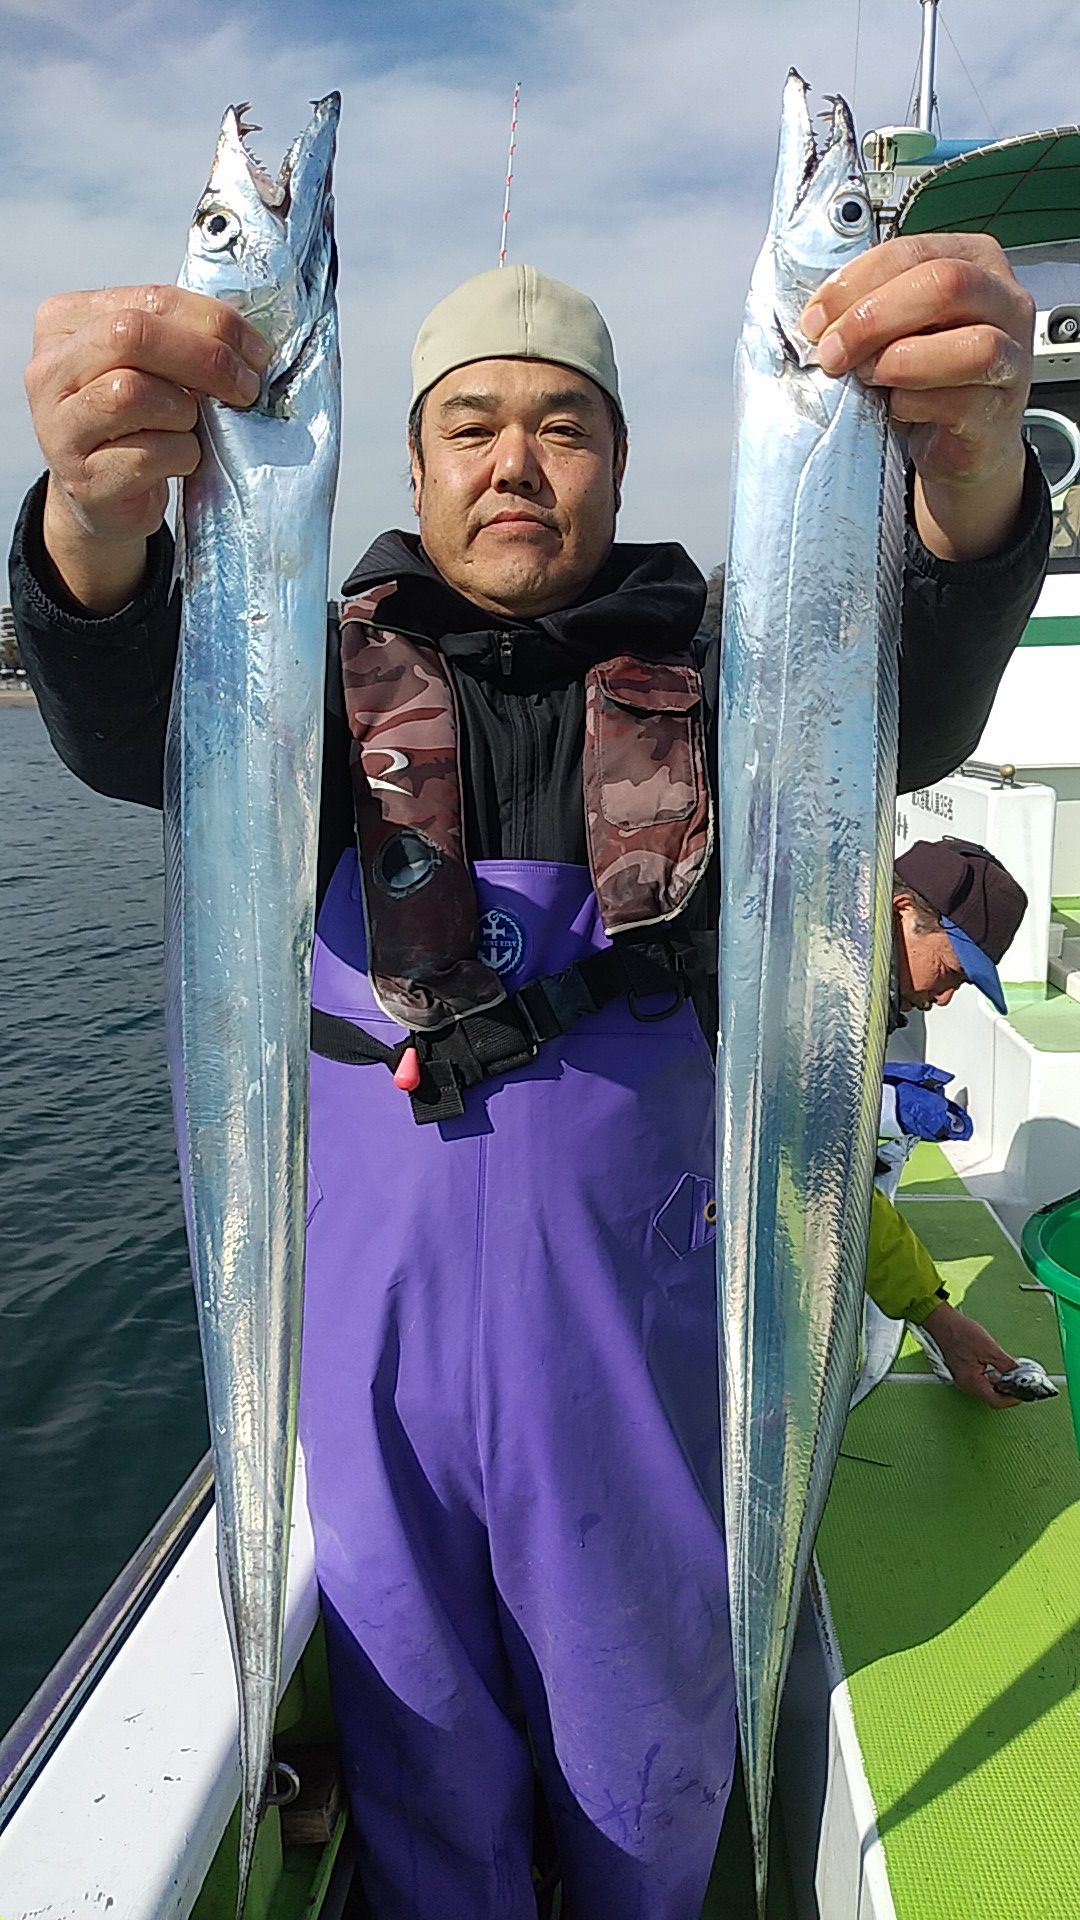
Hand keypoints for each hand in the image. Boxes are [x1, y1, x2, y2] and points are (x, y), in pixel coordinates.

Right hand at [25, 285, 270, 607]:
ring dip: (186, 412)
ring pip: (134, 394)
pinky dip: (183, 455)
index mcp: (65, 322)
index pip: (149, 300)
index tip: (256, 352)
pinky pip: (149, 454)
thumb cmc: (136, 423)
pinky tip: (181, 460)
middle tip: (245, 387)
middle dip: (204, 358)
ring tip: (192, 428)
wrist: (104, 498)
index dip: (213, 322)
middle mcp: (50, 370)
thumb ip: (178, 338)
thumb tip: (248, 341)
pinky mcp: (84, 479)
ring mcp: (59, 427)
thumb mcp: (148, 366)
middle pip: (131, 335)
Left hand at [801, 234, 1034, 561]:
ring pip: (970, 344)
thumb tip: (817, 317)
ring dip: (899, 362)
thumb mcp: (897, 327)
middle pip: (944, 285)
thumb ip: (871, 306)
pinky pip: (957, 400)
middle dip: (874, 318)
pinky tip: (893, 408)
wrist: (961, 442)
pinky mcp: (1000, 409)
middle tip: (833, 352)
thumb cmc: (926, 376)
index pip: (912, 251)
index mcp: (974, 261)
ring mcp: (1013, 355)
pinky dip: (912, 405)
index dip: (856, 282)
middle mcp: (1003, 300)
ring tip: (867, 378)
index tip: (816, 318)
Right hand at [921, 1301, 1020, 1406]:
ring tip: (1010, 1373)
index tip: (1022, 1392)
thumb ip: (1007, 1364)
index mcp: (971, 1381)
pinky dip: (992, 1377)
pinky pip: (981, 1381)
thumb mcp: (990, 1348)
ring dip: (1000, 1383)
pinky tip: (998, 1367)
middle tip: (1019, 1381)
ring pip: (987, 1389)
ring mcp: (964, 1379)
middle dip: (1008, 1391)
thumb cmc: (960, 1332)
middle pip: (991, 1397)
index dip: (1012, 1399)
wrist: (943, 1322)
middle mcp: (966, 1384)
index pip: (996, 1401)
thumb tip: (1019, 1374)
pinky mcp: (964, 1372)